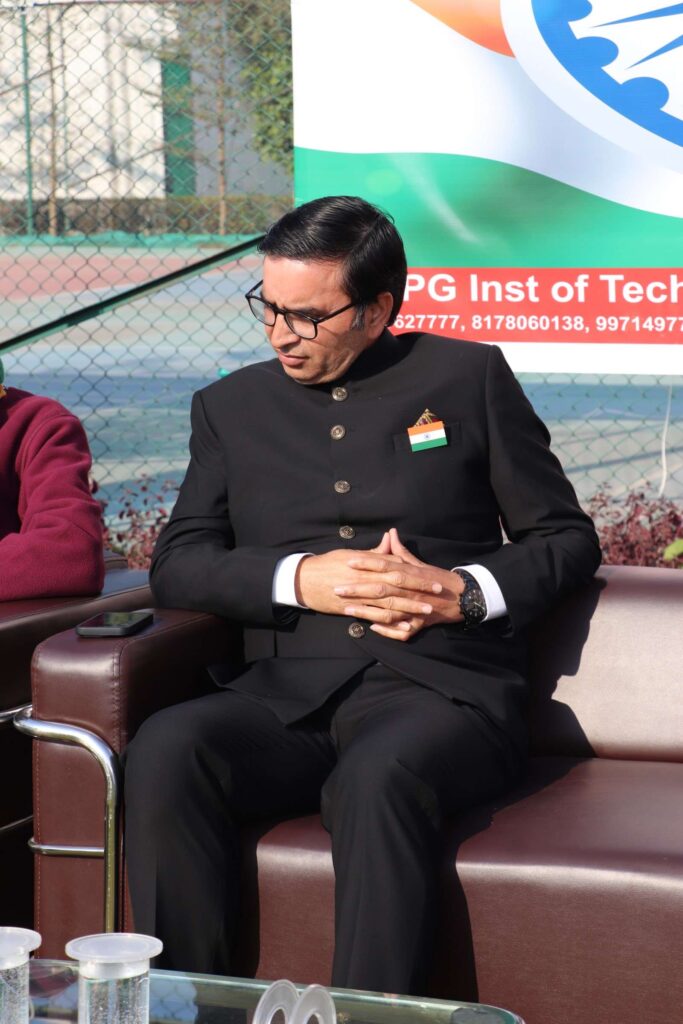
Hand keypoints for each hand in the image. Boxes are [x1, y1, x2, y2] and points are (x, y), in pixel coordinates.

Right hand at [295, 537, 441, 623]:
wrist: (304, 579)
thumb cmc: (328, 563)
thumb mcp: (351, 553)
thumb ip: (374, 551)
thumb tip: (390, 540)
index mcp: (368, 565)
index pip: (397, 568)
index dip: (416, 575)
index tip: (432, 578)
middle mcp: (366, 580)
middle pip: (398, 586)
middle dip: (419, 591)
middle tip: (437, 595)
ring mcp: (359, 595)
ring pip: (389, 603)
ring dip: (410, 607)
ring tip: (426, 612)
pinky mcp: (352, 608)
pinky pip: (375, 617)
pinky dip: (391, 622)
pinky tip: (405, 626)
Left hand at [339, 528, 463, 640]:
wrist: (461, 597)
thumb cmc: (436, 579)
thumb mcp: (419, 563)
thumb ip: (401, 550)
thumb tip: (390, 533)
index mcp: (408, 572)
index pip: (384, 564)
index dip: (366, 562)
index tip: (348, 561)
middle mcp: (410, 590)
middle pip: (380, 588)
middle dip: (357, 589)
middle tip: (337, 588)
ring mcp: (414, 608)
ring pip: (387, 611)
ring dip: (366, 611)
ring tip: (346, 610)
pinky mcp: (419, 623)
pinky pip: (401, 630)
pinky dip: (387, 631)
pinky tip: (371, 628)